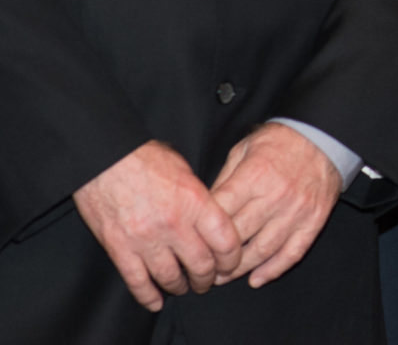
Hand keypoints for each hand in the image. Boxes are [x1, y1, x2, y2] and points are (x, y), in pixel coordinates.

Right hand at [73, 140, 242, 310]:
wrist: (104, 157)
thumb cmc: (146, 158)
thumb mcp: (186, 172)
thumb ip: (201, 199)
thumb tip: (214, 218)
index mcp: (196, 202)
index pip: (226, 242)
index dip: (232, 259)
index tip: (231, 264)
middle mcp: (174, 224)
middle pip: (202, 265)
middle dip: (208, 278)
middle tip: (207, 281)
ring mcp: (145, 239)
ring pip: (171, 277)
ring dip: (180, 286)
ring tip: (183, 286)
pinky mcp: (119, 248)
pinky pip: (137, 281)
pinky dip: (148, 296)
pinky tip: (155, 301)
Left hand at [209, 122, 342, 287]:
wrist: (323, 137)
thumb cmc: (279, 142)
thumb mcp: (243, 150)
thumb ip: (224, 180)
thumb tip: (204, 210)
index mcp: (254, 177)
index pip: (220, 214)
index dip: (201, 233)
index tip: (191, 243)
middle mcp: (275, 196)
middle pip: (238, 238)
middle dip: (216, 257)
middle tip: (202, 266)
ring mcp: (296, 211)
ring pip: (263, 250)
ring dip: (239, 269)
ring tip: (223, 277)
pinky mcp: (314, 221)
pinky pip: (292, 252)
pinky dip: (274, 270)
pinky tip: (257, 279)